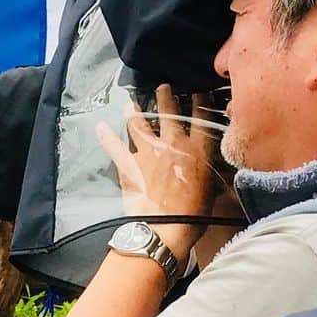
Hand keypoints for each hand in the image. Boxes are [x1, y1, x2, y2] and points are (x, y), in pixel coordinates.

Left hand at [97, 85, 220, 254]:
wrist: (166, 228)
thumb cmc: (193, 215)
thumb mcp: (212, 191)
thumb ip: (213, 174)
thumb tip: (216, 173)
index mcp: (197, 149)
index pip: (200, 117)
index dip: (199, 101)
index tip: (196, 93)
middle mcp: (172, 143)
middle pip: (169, 113)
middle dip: (166, 97)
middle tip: (163, 87)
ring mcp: (148, 152)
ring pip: (140, 125)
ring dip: (135, 112)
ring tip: (131, 103)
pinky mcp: (129, 166)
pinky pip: (115, 148)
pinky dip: (106, 137)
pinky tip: (101, 127)